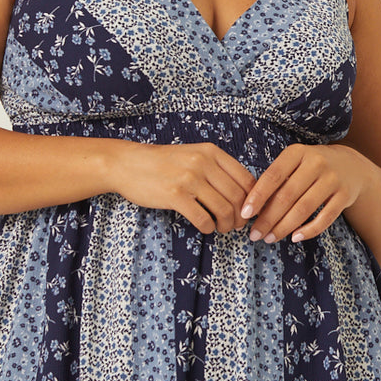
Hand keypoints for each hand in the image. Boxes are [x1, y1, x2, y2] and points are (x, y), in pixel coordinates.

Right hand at [113, 141, 254, 233]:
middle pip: (237, 196)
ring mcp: (189, 179)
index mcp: (211, 152)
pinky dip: (209, 228)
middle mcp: (203, 163)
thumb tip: (242, 193)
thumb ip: (216, 168)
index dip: (252, 199)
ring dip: (227, 225)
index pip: (246, 178)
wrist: (128, 163)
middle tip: (237, 225)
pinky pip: (203, 218)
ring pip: (224, 209)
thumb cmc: (162, 163)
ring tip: (223, 228)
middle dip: (241, 216)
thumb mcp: (193, 155)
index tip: (249, 211)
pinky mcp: (175, 195)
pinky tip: (206, 228)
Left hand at [240, 144, 371, 244]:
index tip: (245, 213)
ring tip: (270, 238)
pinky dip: (309, 230)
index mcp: (298, 152)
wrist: (351, 166)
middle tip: (255, 234)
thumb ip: (277, 180)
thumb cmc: (312, 167)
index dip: (258, 196)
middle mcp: (316, 163)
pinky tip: (295, 237)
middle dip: (268, 218)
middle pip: (287, 196)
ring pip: (304, 208)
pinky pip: (325, 218)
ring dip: (284, 227)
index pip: (273, 175)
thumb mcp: (295, 162)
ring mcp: (333, 179)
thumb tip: (252, 208)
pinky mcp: (345, 195)